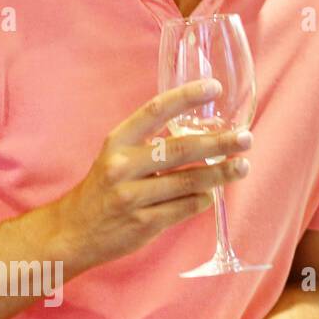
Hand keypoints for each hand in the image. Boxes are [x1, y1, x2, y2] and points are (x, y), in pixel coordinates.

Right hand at [51, 79, 252, 272]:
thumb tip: (208, 131)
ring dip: (221, 173)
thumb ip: (153, 143)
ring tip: (242, 166)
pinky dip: (203, 199)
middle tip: (246, 138)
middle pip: (181, 148)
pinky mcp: (143, 223)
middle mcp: (123, 165)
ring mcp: (132, 196)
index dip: (186, 96)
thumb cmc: (105, 188)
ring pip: (190, 181)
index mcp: (118, 141)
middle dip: (219, 142)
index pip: (155, 110)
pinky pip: (186, 206)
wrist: (72, 232)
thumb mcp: (118, 156)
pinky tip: (211, 194)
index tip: (214, 87)